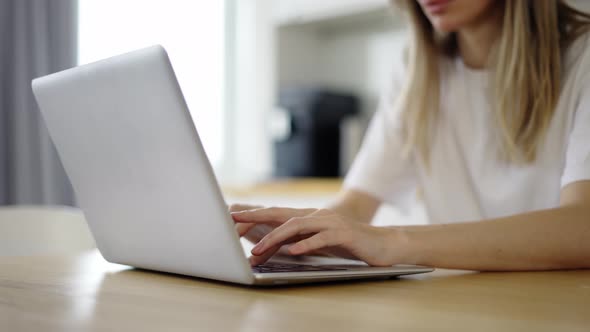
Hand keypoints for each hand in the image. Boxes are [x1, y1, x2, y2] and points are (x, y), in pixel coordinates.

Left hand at [231, 207, 396, 265]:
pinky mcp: (344, 234)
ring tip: (259, 250)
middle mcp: (316, 216)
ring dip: (276, 238)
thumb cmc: (347, 245)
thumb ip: (295, 242)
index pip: (276, 214)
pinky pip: (322, 238)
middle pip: (281, 214)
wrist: (382, 244)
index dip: (253, 215)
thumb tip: (267, 248)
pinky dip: (307, 244)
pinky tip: (294, 251)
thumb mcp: (316, 243)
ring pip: (298, 226)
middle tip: (234, 224)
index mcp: (308, 217)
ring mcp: (330, 223)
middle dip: (256, 218)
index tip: (231, 219)